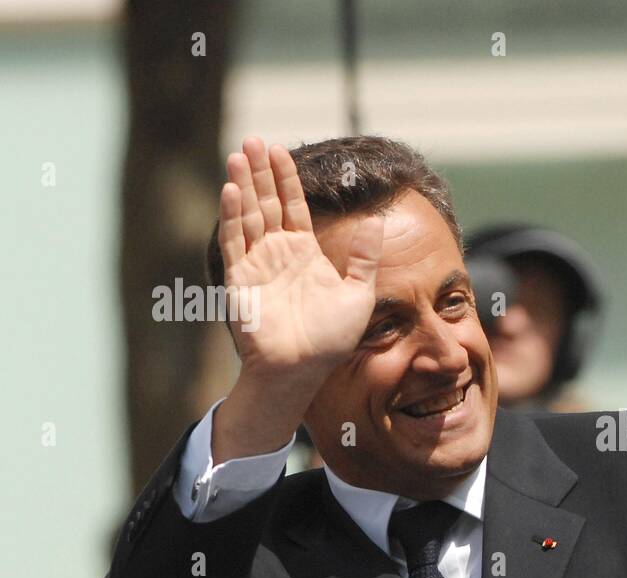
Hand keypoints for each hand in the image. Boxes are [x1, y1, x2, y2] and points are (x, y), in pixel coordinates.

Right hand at [211, 136, 383, 461]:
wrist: (302, 369)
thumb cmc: (331, 339)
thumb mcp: (358, 294)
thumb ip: (364, 257)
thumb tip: (377, 222)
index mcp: (305, 254)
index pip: (293, 207)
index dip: (286, 178)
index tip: (280, 150)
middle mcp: (278, 254)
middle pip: (267, 203)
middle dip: (260, 172)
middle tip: (253, 140)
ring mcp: (257, 264)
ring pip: (248, 215)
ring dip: (243, 184)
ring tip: (238, 153)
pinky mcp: (240, 279)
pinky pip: (234, 241)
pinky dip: (232, 216)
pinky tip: (231, 189)